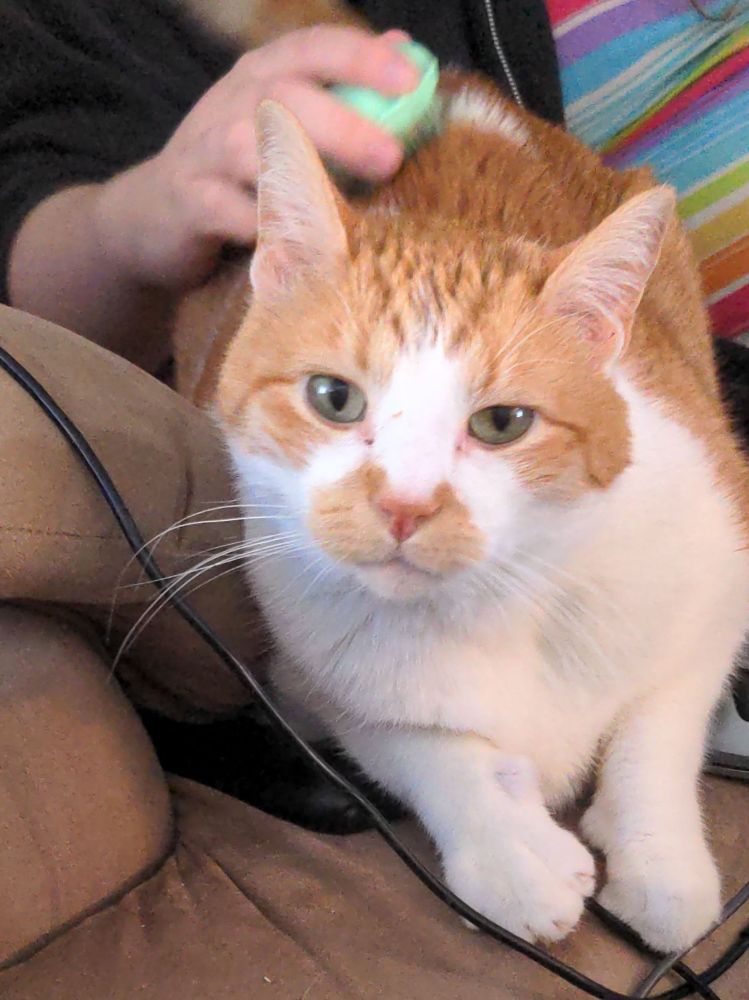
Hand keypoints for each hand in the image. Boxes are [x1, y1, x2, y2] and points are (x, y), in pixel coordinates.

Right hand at [94, 26, 416, 288]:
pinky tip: (299, 248)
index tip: (410, 79)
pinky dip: (263, 228)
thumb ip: (341, 90)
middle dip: (342, 123)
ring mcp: (205, 152)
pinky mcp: (190, 202)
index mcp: (262, 75)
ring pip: (250, 149)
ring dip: (302, 175)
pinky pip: (229, 213)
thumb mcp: (281, 119)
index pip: (313, 48)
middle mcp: (231, 103)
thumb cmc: (236, 170)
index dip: (361, 58)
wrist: (152, 217)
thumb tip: (405, 50)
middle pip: (285, 96)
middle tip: (390, 156)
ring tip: (346, 207)